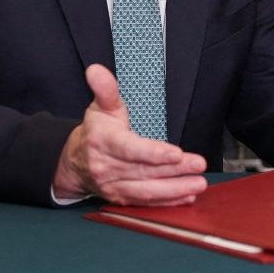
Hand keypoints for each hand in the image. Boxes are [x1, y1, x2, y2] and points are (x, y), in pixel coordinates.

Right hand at [52, 64, 207, 204]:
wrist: (74, 163)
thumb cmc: (95, 131)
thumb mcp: (100, 107)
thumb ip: (105, 89)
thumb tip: (96, 70)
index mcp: (104, 142)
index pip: (130, 149)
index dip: (154, 154)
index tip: (176, 153)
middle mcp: (107, 167)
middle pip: (145, 171)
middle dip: (175, 170)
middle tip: (199, 165)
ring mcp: (113, 186)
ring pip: (147, 191)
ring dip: (175, 190)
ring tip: (199, 184)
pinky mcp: (120, 199)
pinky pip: (145, 203)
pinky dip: (167, 202)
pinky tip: (186, 197)